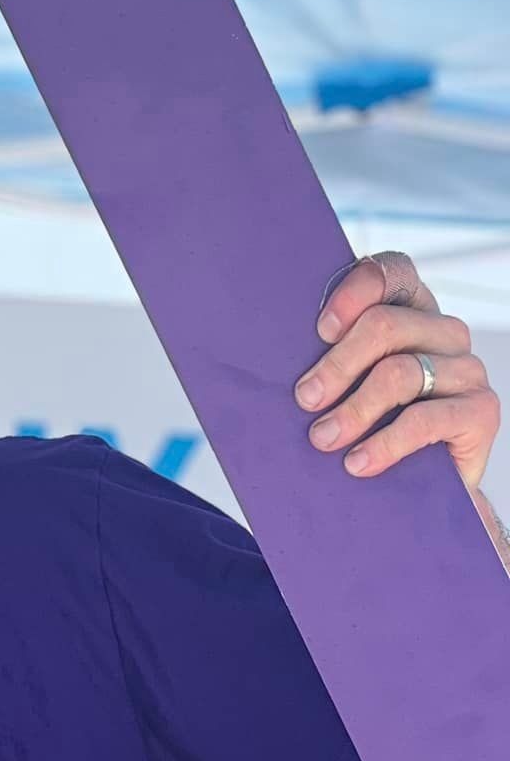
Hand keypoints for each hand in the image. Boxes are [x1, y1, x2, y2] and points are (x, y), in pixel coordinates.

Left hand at [297, 252, 499, 489]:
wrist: (418, 488)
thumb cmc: (370, 428)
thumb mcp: (345, 388)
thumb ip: (327, 362)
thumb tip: (279, 368)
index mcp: (411, 311)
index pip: (390, 272)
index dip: (354, 293)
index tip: (320, 331)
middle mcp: (444, 332)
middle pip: (385, 325)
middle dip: (337, 365)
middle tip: (305, 399)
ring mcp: (467, 369)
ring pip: (399, 373)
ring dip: (353, 410)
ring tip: (323, 439)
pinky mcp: (481, 411)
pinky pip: (424, 420)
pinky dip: (384, 444)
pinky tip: (357, 463)